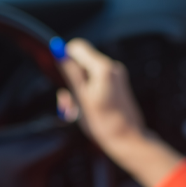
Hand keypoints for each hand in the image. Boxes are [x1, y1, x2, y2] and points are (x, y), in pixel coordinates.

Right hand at [58, 39, 182, 186]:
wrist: (127, 139)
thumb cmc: (103, 123)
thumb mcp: (81, 98)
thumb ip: (71, 74)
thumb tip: (60, 54)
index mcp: (103, 68)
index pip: (77, 47)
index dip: (64, 56)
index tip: (58, 72)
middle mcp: (112, 67)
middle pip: (82, 61)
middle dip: (70, 77)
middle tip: (68, 99)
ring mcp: (117, 76)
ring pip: (88, 73)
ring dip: (78, 87)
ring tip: (78, 109)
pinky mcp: (118, 84)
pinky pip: (96, 81)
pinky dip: (88, 91)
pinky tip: (87, 108)